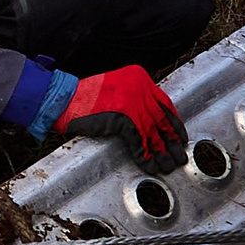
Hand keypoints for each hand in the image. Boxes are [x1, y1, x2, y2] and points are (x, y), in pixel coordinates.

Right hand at [54, 66, 188, 172]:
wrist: (64, 100)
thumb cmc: (84, 97)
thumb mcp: (116, 89)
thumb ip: (134, 99)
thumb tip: (150, 121)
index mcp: (140, 78)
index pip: (164, 103)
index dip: (174, 123)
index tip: (180, 136)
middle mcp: (140, 88)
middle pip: (162, 120)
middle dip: (172, 141)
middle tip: (180, 154)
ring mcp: (133, 103)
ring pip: (154, 133)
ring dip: (162, 153)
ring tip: (169, 165)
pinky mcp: (124, 119)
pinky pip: (139, 142)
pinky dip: (145, 157)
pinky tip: (150, 166)